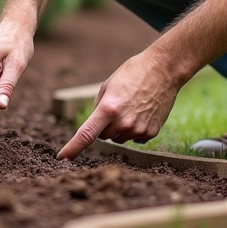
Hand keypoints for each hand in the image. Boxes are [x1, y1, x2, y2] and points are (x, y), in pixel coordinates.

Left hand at [57, 49, 182, 159]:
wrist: (163, 70)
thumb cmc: (132, 74)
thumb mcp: (108, 86)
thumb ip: (98, 108)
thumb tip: (94, 128)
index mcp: (108, 108)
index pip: (87, 134)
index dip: (73, 147)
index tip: (63, 157)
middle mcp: (123, 122)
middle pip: (103, 136)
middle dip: (105, 125)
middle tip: (116, 107)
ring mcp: (138, 130)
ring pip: (119, 138)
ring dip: (120, 128)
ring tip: (131, 107)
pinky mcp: (151, 133)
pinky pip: (134, 138)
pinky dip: (134, 129)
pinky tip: (142, 112)